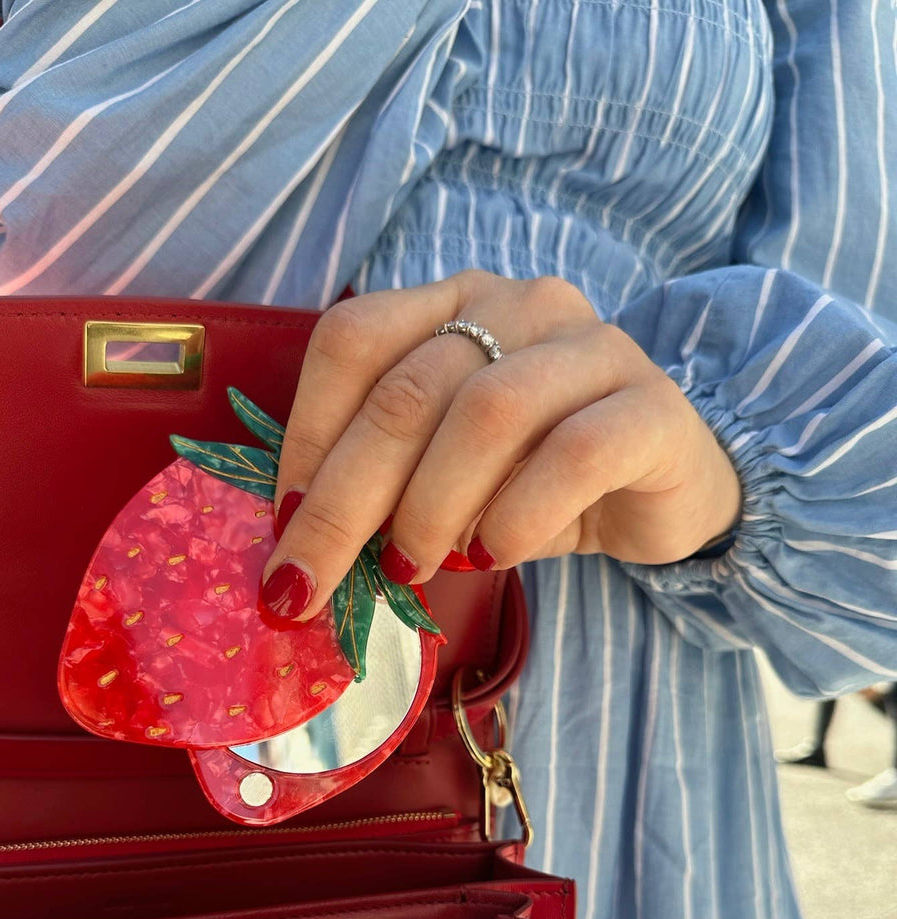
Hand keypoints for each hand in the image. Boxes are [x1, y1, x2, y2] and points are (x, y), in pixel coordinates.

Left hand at [259, 269, 741, 621]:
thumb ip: (384, 482)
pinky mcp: (652, 408)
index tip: (286, 524)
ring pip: (486, 413)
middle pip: (407, 391)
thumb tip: (300, 552)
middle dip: (344, 502)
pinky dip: (519, 515)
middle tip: (314, 584)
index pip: (354, 339)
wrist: (663, 490)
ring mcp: (594, 347)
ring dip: (430, 509)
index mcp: (454, 302)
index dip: (307, 435)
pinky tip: (498, 554)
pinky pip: (574, 454)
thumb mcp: (445, 475)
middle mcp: (521, 305)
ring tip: (418, 569)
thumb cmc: (536, 482)